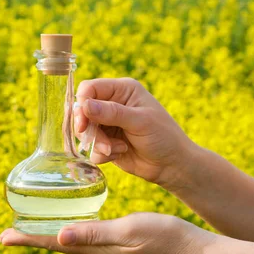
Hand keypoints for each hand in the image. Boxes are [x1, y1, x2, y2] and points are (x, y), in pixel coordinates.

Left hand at [0, 213, 202, 253]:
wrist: (188, 247)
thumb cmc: (161, 236)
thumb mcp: (127, 231)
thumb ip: (95, 234)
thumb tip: (59, 237)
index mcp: (96, 249)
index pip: (54, 243)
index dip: (28, 239)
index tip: (2, 237)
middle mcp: (97, 251)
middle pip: (57, 243)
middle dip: (32, 237)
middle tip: (8, 233)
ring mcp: (107, 248)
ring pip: (69, 240)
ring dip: (48, 234)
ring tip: (31, 227)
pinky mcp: (116, 242)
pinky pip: (84, 235)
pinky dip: (69, 229)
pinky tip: (70, 221)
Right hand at [75, 78, 196, 188]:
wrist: (171, 164)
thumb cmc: (163, 136)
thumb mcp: (140, 121)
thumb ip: (112, 113)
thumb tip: (85, 105)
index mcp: (122, 90)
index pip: (90, 89)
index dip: (82, 103)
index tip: (83, 122)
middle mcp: (112, 104)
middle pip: (82, 111)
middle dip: (89, 129)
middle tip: (102, 142)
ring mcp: (108, 124)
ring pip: (84, 131)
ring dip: (97, 143)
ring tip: (116, 149)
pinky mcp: (106, 142)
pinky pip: (91, 148)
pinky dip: (102, 153)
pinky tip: (120, 152)